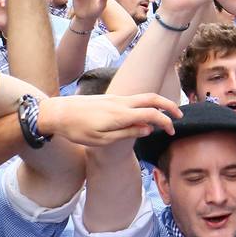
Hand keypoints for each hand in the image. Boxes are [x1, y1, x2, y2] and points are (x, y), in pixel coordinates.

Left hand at [36, 93, 181, 145]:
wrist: (57, 113)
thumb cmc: (77, 130)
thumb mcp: (101, 140)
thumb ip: (126, 134)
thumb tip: (147, 129)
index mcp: (120, 115)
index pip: (151, 114)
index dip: (165, 121)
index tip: (171, 131)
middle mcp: (121, 103)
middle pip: (152, 98)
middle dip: (169, 105)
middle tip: (179, 115)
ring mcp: (115, 98)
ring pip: (144, 96)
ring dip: (158, 104)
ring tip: (165, 114)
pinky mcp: (110, 99)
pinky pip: (134, 99)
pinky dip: (146, 104)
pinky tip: (145, 115)